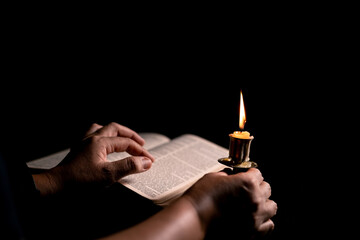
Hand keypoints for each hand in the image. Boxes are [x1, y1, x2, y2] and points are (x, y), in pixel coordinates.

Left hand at [33, 122, 154, 194]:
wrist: (56, 186)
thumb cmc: (80, 182)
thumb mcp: (108, 175)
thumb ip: (128, 166)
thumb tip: (145, 162)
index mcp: (100, 142)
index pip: (126, 143)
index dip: (140, 152)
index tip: (149, 161)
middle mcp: (92, 138)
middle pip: (115, 129)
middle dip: (130, 135)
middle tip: (141, 144)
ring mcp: (84, 142)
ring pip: (103, 129)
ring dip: (116, 132)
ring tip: (124, 138)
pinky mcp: (79, 149)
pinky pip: (93, 135)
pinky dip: (103, 136)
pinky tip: (104, 143)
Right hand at [184, 168, 276, 237]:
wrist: (194, 221)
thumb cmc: (201, 198)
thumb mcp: (213, 177)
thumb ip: (227, 175)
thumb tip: (232, 175)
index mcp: (247, 183)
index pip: (258, 173)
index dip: (250, 173)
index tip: (246, 175)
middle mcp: (255, 200)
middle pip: (266, 189)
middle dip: (257, 187)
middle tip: (247, 190)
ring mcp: (256, 217)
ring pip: (271, 207)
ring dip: (264, 203)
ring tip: (253, 204)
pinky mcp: (253, 233)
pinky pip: (269, 225)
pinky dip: (264, 221)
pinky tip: (254, 218)